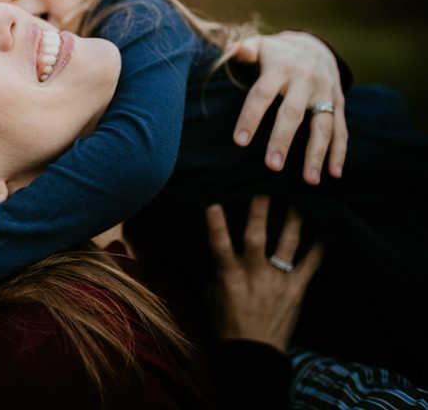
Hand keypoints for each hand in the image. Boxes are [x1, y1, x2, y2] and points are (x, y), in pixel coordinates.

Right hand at [206, 197, 323, 351]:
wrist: (253, 354)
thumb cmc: (226, 323)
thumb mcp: (212, 295)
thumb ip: (216, 269)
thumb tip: (215, 245)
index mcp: (229, 276)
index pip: (219, 244)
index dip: (215, 223)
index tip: (212, 202)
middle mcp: (254, 275)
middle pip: (256, 237)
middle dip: (260, 210)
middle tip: (264, 186)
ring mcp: (278, 281)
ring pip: (287, 244)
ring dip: (294, 218)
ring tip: (299, 196)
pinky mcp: (297, 290)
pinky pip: (311, 263)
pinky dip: (321, 245)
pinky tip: (328, 228)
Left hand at [230, 31, 346, 184]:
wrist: (314, 45)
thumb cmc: (276, 54)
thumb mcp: (260, 46)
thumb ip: (245, 50)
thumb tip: (235, 51)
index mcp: (280, 69)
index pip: (262, 94)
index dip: (250, 117)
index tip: (239, 141)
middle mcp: (305, 81)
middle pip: (292, 113)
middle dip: (282, 140)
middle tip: (272, 166)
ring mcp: (325, 93)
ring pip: (322, 125)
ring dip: (316, 153)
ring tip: (309, 180)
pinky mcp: (339, 103)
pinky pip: (341, 129)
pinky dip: (339, 152)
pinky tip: (334, 174)